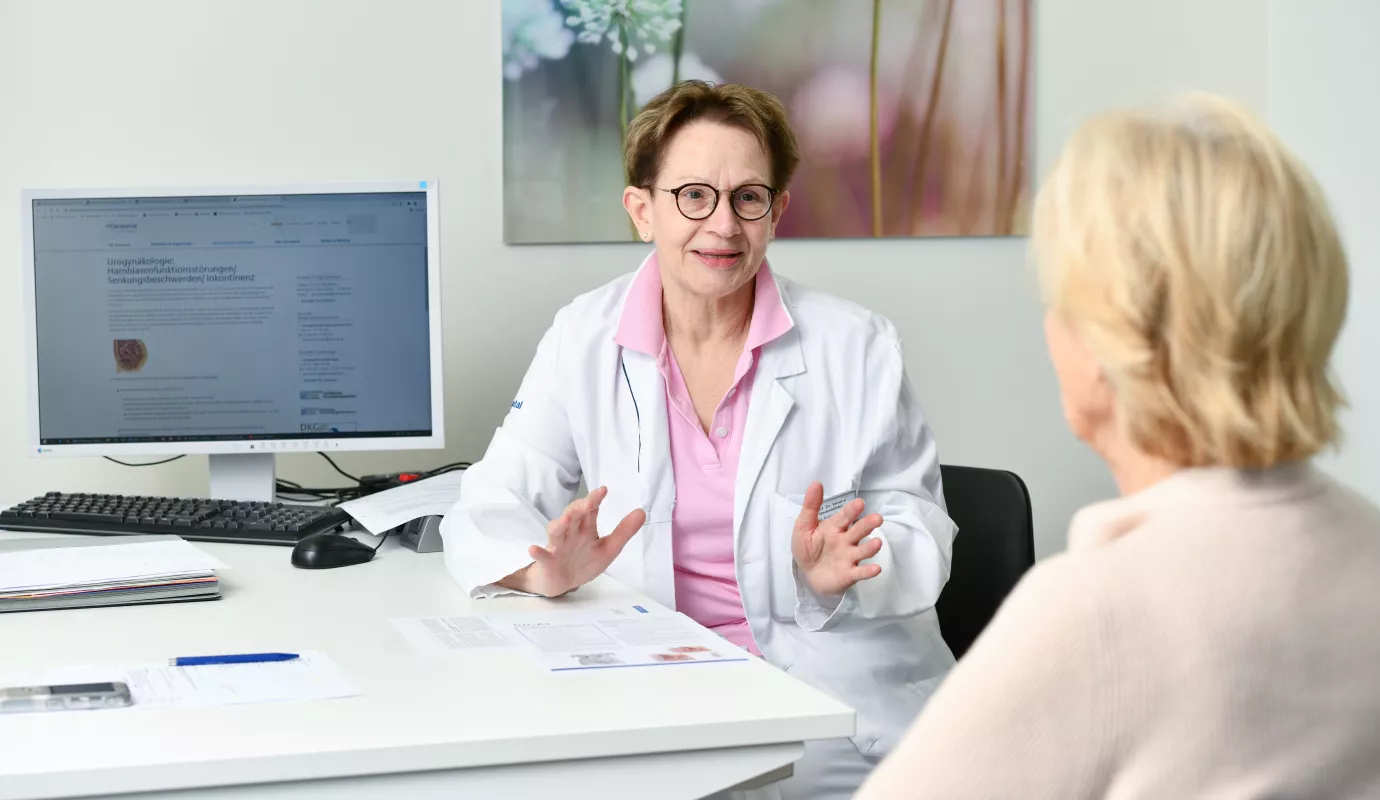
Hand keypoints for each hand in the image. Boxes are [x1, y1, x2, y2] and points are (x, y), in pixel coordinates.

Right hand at [510, 486, 645, 596]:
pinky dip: (537, 552)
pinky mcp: (547, 561)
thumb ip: (624, 531)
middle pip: (572, 516)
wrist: (562, 583)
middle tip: (587, 503)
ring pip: (556, 531)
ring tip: (565, 519)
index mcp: (585, 528)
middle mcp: (570, 533)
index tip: (603, 490)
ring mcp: (557, 546)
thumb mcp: (608, 548)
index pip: (590, 510)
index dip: (595, 500)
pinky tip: (534, 548)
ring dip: (559, 524)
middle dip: (578, 508)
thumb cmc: (583, 561)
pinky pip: (541, 555)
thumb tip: (642, 512)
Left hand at [791, 482, 883, 596]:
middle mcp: (846, 540)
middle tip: (877, 518)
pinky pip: (860, 573)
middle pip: (859, 531)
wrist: (806, 574)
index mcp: (835, 527)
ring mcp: (849, 557)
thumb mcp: (804, 526)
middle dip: (868, 525)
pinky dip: (868, 571)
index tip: (860, 503)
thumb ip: (810, 506)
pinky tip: (876, 568)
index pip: (845, 516)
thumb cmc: (807, 547)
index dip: (852, 510)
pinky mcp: (849, 574)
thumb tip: (816, 483)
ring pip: (862, 551)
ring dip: (870, 547)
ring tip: (877, 542)